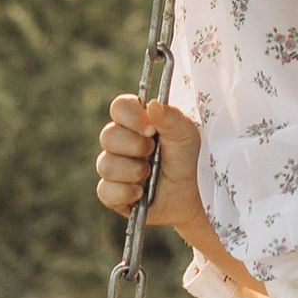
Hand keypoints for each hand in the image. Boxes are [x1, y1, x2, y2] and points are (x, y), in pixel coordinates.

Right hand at [96, 95, 206, 247]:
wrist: (192, 194)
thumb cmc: (187, 158)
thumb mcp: (186, 134)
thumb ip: (171, 117)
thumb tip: (152, 104)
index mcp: (136, 122)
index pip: (119, 107)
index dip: (131, 116)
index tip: (150, 129)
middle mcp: (120, 142)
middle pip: (107, 136)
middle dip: (134, 146)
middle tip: (153, 152)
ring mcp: (114, 168)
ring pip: (105, 164)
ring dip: (132, 170)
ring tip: (150, 174)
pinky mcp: (112, 194)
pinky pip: (105, 191)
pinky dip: (124, 192)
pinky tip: (140, 193)